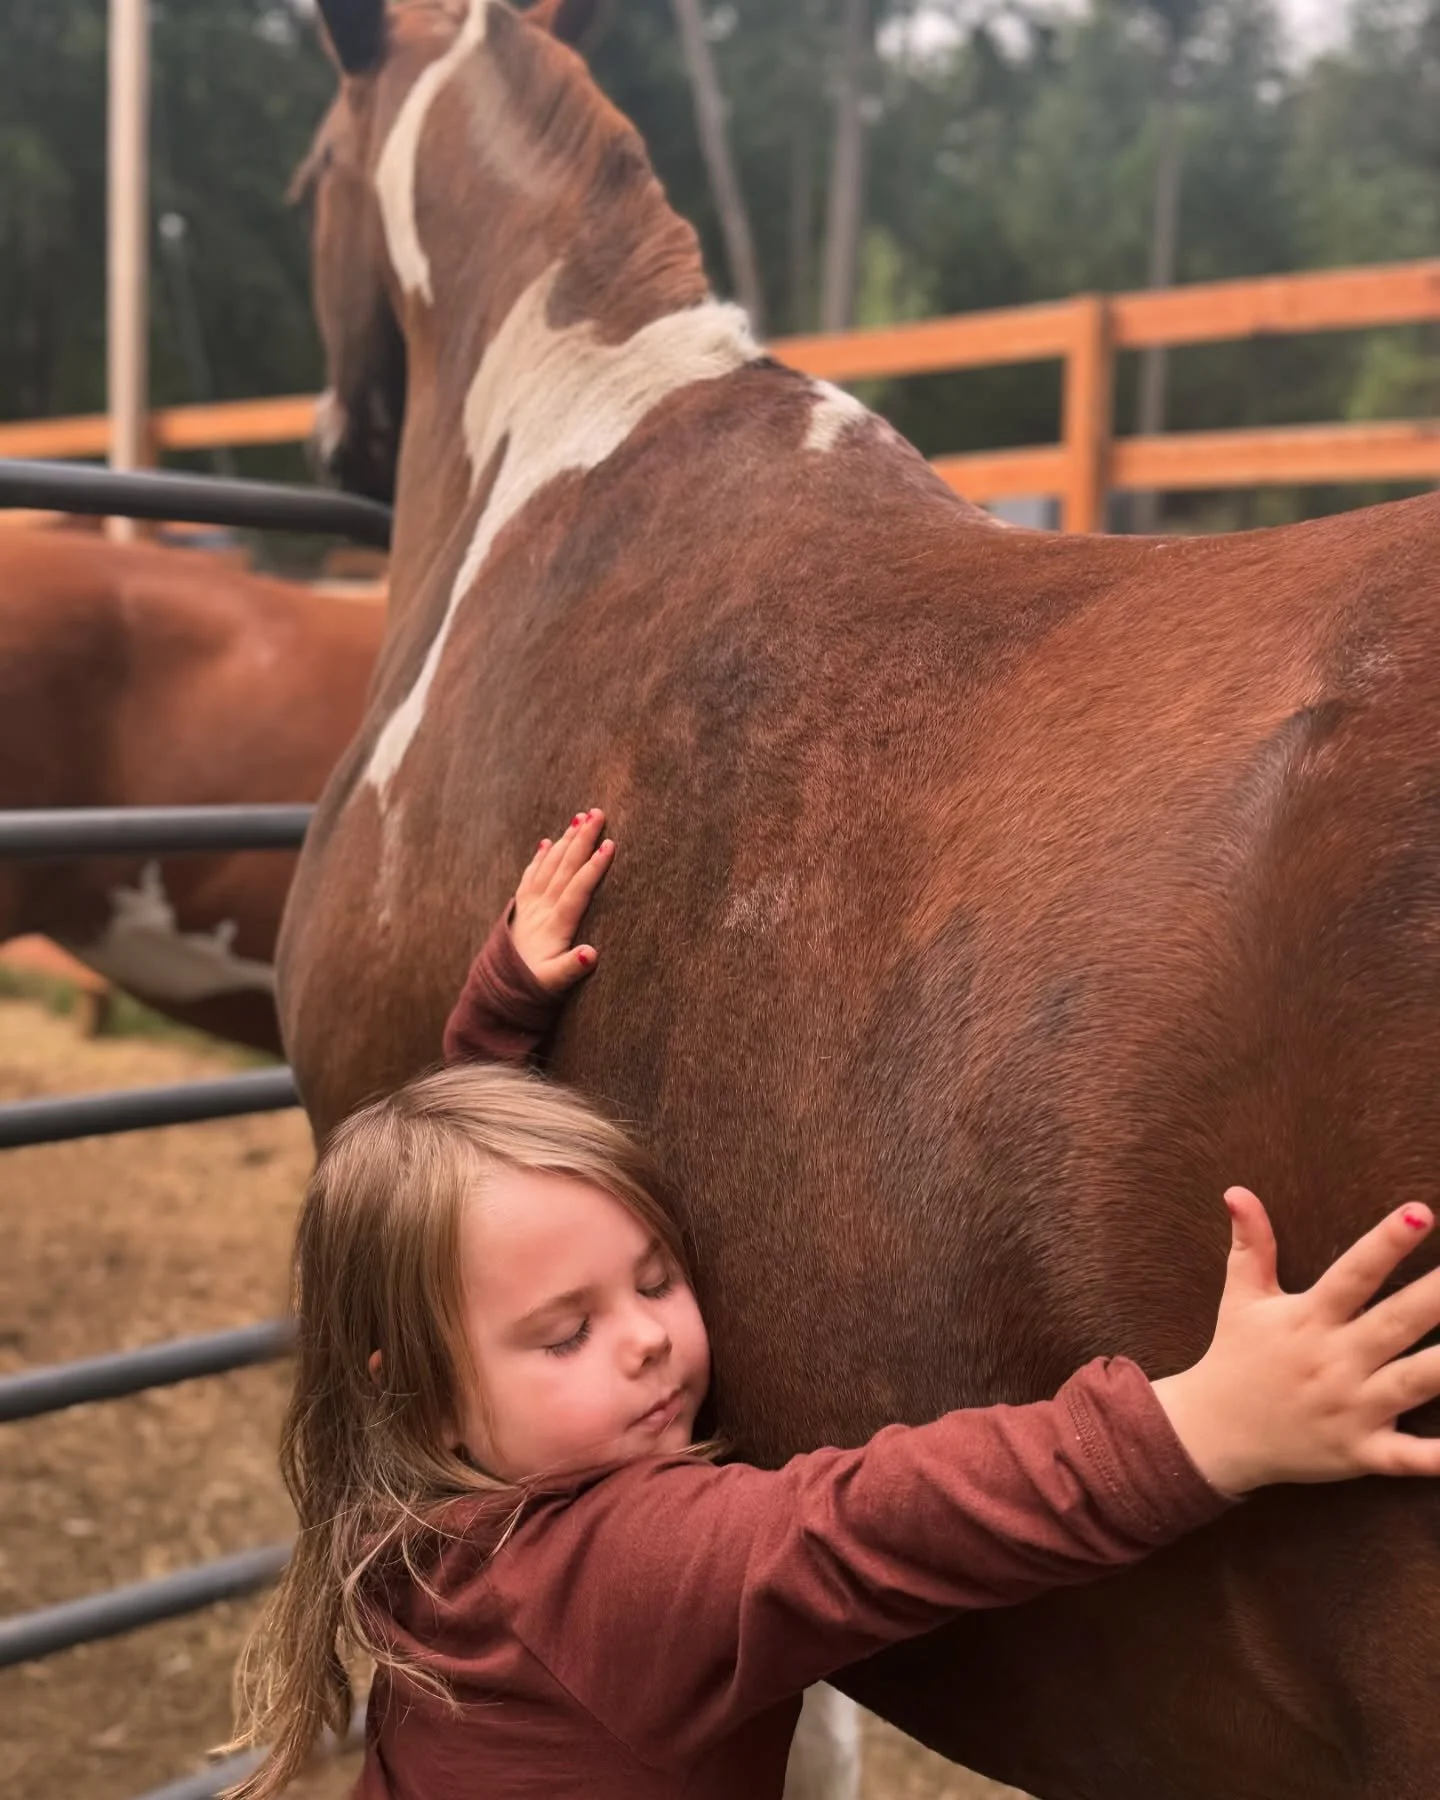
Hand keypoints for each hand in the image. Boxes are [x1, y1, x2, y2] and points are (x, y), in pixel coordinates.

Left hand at [510, 808, 613, 993]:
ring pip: (549, 866)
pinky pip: (530, 877)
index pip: (577, 889)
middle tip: (598, 813)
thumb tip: (592, 954)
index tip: (610, 844)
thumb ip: (572, 969)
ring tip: (580, 818)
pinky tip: (547, 843)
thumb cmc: (533, 990)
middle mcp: (541, 910)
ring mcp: (529, 907)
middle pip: (564, 868)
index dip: (594, 867)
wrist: (498, 993)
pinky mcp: (521, 910)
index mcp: (555, 926)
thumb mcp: (554, 984)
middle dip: (582, 840)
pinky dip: (540, 858)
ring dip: (565, 841)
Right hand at [1152, 1188, 1439, 1495]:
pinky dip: (1437, 1456)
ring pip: (1413, 1383)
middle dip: (1436, 1297)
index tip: (1419, 1212)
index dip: (1386, 1243)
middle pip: (1396, 1322)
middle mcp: (1333, 1360)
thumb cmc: (1235, 1358)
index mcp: (1308, 1319)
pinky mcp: (1361, 1452)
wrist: (1213, 1435)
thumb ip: (1251, 1244)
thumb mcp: (1241, 1298)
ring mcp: (1350, 1408)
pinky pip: (1408, 1456)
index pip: (1353, 1273)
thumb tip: (1238, 1191)